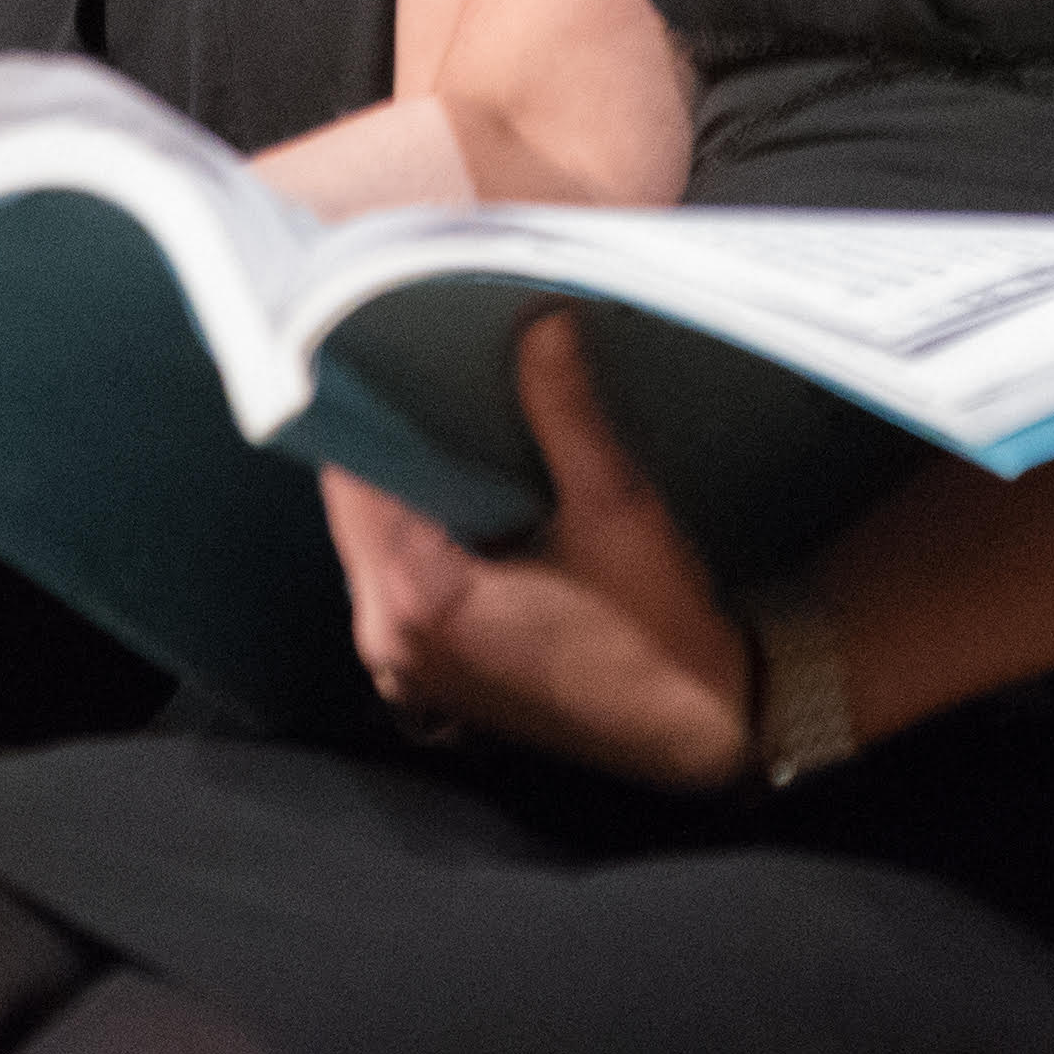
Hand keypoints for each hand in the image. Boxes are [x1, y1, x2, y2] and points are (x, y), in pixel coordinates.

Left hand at [323, 311, 749, 788]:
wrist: (699, 730)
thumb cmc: (660, 633)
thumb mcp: (616, 507)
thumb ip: (565, 411)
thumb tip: (542, 323)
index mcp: (420, 601)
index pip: (354, 477)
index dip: (369, 408)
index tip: (390, 346)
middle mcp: (390, 641)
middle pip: (355, 510)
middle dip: (391, 441)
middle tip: (427, 366)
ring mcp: (406, 667)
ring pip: (373, 545)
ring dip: (405, 488)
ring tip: (450, 417)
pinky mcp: (429, 676)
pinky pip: (397, 581)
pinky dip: (420, 533)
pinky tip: (468, 490)